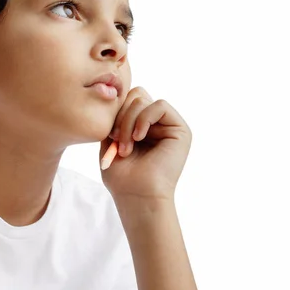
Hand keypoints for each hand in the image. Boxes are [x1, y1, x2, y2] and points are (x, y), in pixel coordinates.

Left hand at [99, 86, 191, 200]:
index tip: (108, 135)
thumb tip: (117, 93)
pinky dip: (144, 119)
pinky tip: (139, 138)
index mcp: (142, 126)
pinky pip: (160, 105)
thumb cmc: (122, 176)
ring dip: (128, 121)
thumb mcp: (110, 140)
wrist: (136, 196)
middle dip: (120, 115)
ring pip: (144, 100)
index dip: (115, 112)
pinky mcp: (181, 130)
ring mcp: (170, 126)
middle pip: (135, 95)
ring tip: (125, 146)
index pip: (128, 100)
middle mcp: (157, 124)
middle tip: (116, 139)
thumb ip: (115, 116)